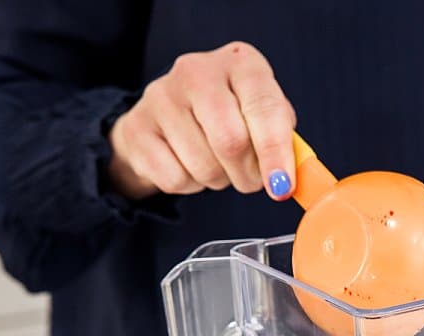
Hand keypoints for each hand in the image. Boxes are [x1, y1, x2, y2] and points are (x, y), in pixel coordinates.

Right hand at [107, 41, 296, 201]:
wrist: (166, 116)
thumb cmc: (229, 116)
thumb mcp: (262, 114)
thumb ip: (282, 139)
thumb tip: (287, 179)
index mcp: (240, 63)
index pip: (264, 107)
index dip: (275, 152)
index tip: (282, 185)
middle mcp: (197, 71)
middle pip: (231, 141)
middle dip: (247, 175)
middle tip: (251, 180)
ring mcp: (161, 96)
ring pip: (204, 166)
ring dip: (219, 180)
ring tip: (216, 163)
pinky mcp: (136, 127)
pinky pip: (175, 178)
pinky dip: (190, 185)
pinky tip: (188, 164)